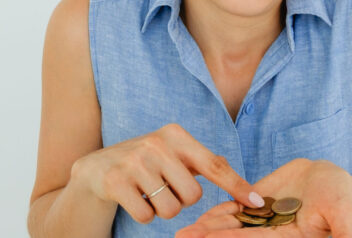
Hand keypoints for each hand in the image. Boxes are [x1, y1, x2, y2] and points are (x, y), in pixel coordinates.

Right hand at [69, 123, 264, 223]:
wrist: (93, 170)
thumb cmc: (143, 163)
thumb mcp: (172, 155)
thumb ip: (203, 163)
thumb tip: (245, 185)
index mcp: (175, 135)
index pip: (214, 164)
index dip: (237, 185)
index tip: (258, 202)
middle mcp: (156, 143)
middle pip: (193, 195)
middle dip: (181, 201)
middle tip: (164, 189)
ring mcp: (134, 160)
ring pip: (171, 209)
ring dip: (161, 210)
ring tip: (147, 193)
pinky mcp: (114, 181)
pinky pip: (146, 217)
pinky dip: (143, 216)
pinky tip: (131, 198)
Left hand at [176, 158, 351, 237]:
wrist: (331, 177)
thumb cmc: (341, 197)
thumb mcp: (342, 216)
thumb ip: (342, 234)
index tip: (210, 237)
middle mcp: (272, 231)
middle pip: (237, 235)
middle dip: (211, 237)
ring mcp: (263, 217)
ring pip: (232, 223)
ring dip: (208, 227)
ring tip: (184, 232)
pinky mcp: (259, 201)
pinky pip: (236, 207)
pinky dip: (220, 211)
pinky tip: (201, 216)